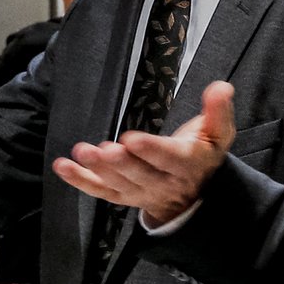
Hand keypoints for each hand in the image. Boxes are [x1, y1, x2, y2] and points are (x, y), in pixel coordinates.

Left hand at [52, 81, 235, 224]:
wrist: (193, 194)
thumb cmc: (202, 154)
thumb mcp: (218, 134)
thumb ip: (219, 111)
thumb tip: (220, 88)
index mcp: (188, 166)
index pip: (170, 159)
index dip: (151, 150)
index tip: (132, 138)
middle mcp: (163, 183)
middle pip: (140, 175)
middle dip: (121, 163)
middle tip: (106, 149)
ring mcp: (140, 192)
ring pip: (118, 184)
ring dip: (97, 169)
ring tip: (82, 151)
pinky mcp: (121, 195)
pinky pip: (99, 191)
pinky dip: (80, 180)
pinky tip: (63, 166)